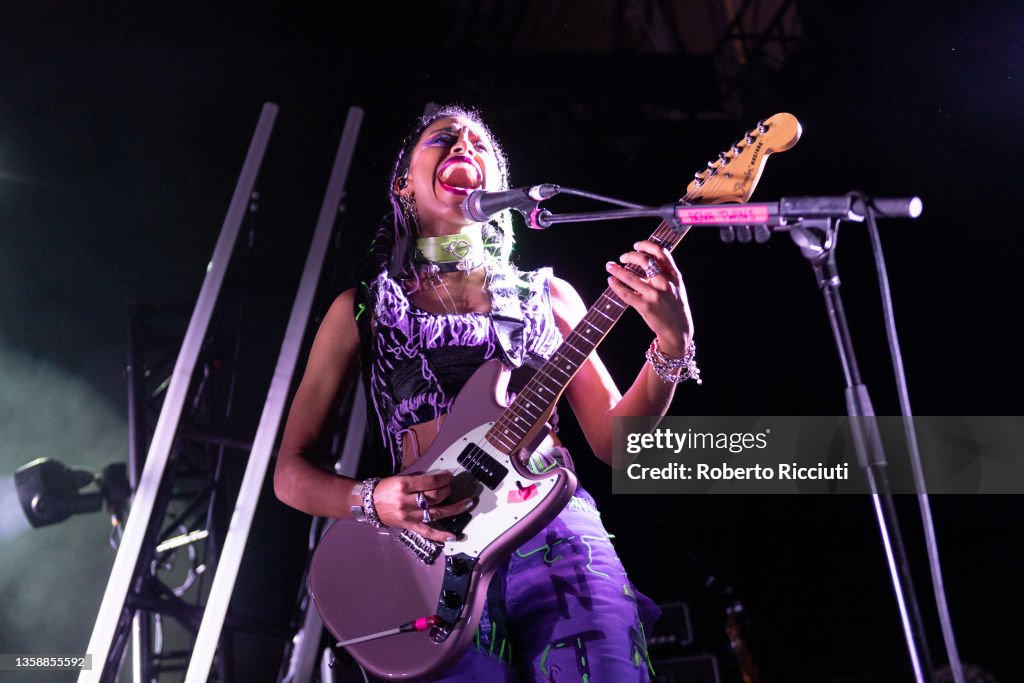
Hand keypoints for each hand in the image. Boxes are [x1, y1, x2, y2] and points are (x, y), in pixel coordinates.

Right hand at [371, 470, 474, 542]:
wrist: (368, 503)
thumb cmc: (385, 489)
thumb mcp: (400, 478)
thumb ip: (418, 480)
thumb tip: (439, 479)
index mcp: (404, 486)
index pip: (430, 482)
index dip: (443, 478)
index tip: (450, 476)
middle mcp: (407, 501)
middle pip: (434, 497)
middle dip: (447, 490)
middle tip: (452, 486)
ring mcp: (409, 516)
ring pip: (436, 513)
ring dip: (454, 509)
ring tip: (467, 504)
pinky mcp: (409, 526)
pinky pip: (427, 532)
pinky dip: (441, 535)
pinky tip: (453, 536)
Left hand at [606, 239, 693, 355]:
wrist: (678, 330)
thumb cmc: (674, 306)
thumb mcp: (676, 286)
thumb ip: (665, 272)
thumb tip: (644, 258)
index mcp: (674, 275)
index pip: (661, 252)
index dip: (646, 245)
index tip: (636, 246)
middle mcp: (665, 283)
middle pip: (644, 260)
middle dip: (630, 256)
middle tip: (622, 257)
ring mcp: (655, 295)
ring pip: (631, 276)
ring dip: (617, 270)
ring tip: (609, 266)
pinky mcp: (645, 307)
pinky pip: (626, 293)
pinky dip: (616, 285)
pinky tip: (611, 281)